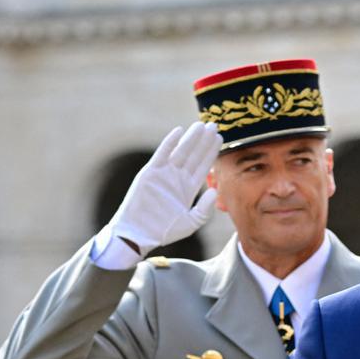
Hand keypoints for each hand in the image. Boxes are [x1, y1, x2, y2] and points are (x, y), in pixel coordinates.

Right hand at [110, 122, 222, 255]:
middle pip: (194, 155)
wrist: (139, 234)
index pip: (202, 166)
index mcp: (188, 189)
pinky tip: (179, 131)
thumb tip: (215, 191)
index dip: (211, 152)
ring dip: (191, 138)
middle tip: (214, 125)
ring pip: (180, 151)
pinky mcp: (150, 172)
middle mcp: (177, 178)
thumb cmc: (164, 231)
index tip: (220, 139)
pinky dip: (169, 143)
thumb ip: (204, 209)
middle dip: (204, 141)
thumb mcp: (190, 223)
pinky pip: (162, 154)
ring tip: (202, 125)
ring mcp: (164, 174)